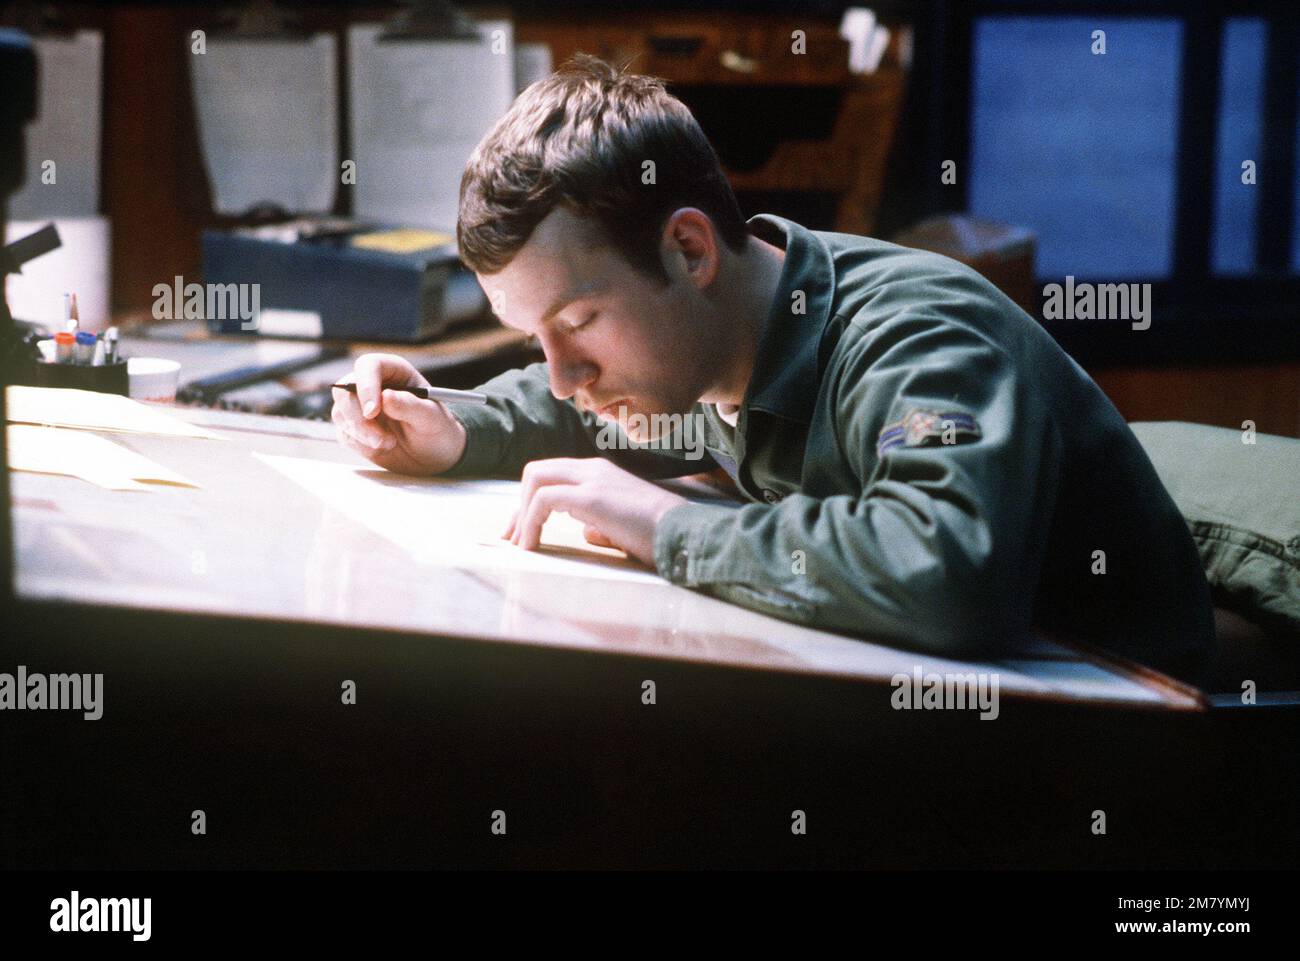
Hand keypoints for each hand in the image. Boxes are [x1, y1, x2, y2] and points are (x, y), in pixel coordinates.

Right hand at [331, 353, 467, 474]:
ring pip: (340, 414)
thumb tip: (386, 397)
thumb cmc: (438, 429)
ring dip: (362, 434)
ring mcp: (360, 407)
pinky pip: (344, 434)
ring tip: (390, 443)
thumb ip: (410, 406)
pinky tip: (383, 447)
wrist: (435, 455)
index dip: (366, 386)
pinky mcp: (354, 428)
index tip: (373, 411)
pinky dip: (361, 445)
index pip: (368, 366)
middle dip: (359, 418)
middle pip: (344, 391)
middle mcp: (372, 385)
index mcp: (394, 372)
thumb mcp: (432, 418)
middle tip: (379, 438)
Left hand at [503, 458, 687, 566]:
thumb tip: (583, 533)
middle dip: (518, 506)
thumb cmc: (659, 534)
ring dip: (521, 514)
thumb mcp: (623, 526)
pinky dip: (530, 523)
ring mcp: (591, 479)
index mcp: (600, 472)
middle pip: (536, 472)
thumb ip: (600, 524)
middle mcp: (592, 468)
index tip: (521, 533)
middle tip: (512, 538)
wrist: (684, 532)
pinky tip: (532, 546)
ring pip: (535, 479)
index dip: (530, 504)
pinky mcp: (591, 496)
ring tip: (520, 544)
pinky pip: (543, 501)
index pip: (552, 476)